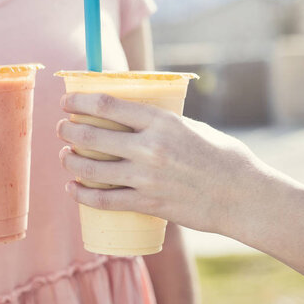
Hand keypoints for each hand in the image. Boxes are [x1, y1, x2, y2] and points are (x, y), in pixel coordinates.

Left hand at [57, 93, 260, 233]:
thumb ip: (158, 122)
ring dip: (69, 161)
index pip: (107, 106)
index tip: (66, 101)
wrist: (242, 195)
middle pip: (91, 136)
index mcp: (161, 121)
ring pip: (91, 169)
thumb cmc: (220, 155)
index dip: (79, 101)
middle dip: (67, 130)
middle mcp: (149, 147)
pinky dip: (82, 194)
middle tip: (61, 128)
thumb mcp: (189, 126)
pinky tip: (72, 188)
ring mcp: (146, 177)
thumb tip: (129, 115)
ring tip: (64, 156)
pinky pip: (103, 200)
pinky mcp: (148, 202)